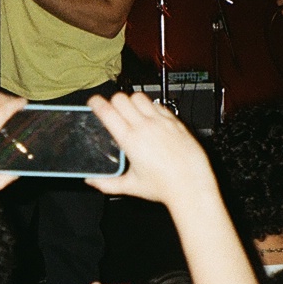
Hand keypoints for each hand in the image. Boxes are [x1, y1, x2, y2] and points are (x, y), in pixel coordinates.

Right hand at [85, 92, 216, 207]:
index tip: (93, 103)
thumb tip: (91, 181)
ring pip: (139, 97)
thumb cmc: (164, 186)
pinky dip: (150, 107)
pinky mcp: (175, 122)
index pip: (107, 111)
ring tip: (131, 112)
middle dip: (113, 102)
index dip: (96, 103)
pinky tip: (150, 118)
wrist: (191, 185)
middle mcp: (145, 127)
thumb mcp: (130, 186)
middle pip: (121, 98)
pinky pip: (158, 105)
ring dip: (131, 101)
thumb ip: (106, 183)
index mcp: (131, 140)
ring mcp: (161, 122)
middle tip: (112, 110)